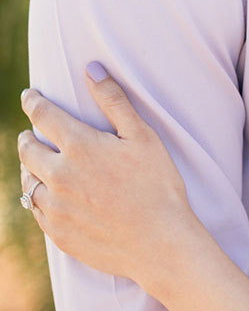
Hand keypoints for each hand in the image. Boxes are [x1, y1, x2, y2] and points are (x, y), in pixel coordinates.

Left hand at [18, 71, 208, 290]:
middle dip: (27, 137)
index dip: (33, 101)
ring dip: (31, 169)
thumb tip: (92, 67)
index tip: (30, 96)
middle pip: (27, 149)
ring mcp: (54, 206)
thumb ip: (114, 101)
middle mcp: (58, 175)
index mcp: (79, 147)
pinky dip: (40, 199)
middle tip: (32, 135)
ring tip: (40, 167)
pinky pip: (37, 210)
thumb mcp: (144, 138)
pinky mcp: (56, 232)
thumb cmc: (159, 186)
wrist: (160, 243)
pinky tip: (53, 197)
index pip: (43, 114)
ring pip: (28, 180)